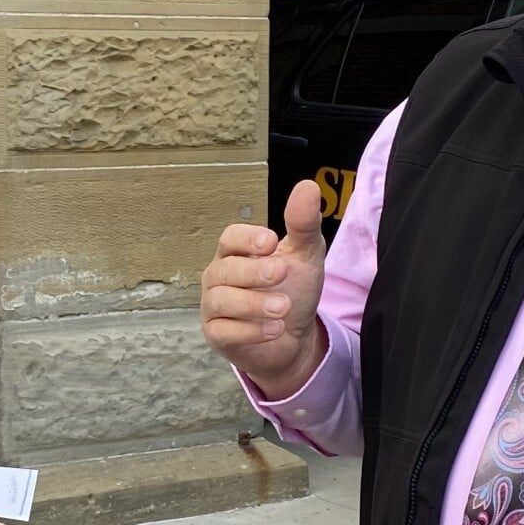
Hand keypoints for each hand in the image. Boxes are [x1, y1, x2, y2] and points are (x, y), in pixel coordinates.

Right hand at [200, 181, 329, 398]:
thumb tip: (308, 186)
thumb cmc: (293, 290)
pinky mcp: (217, 336)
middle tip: (281, 273)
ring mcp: (214, 307)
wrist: (294, 338)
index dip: (246, 239)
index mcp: (236, 252)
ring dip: (253, 304)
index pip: (229, 238)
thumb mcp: (305, 255)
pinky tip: (276, 328)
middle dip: (253, 271)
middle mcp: (219, 277)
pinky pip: (224, 332)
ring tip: (282, 307)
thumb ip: (304, 223)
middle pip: (224, 269)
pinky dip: (251, 331)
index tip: (270, 242)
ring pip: (221, 301)